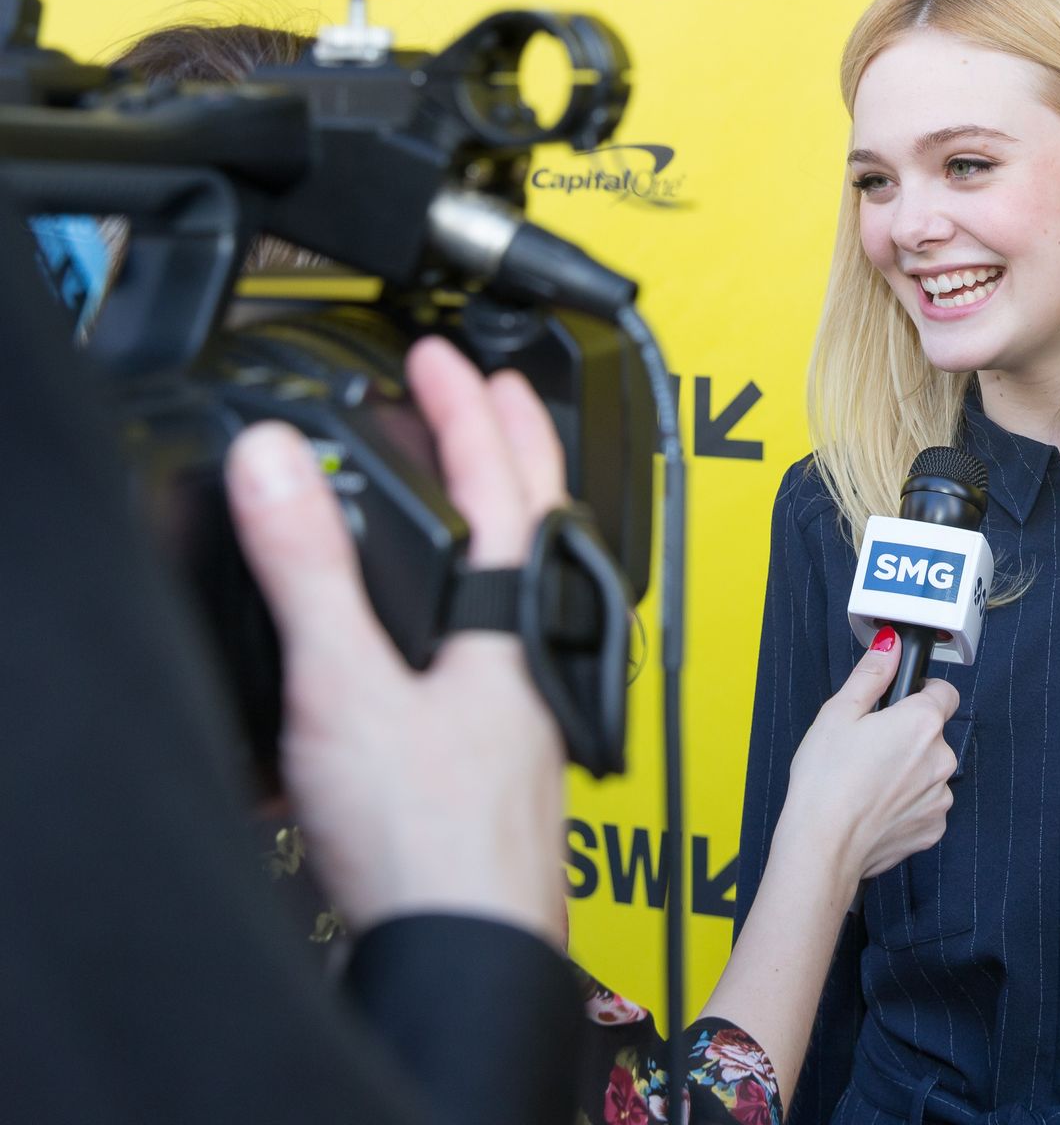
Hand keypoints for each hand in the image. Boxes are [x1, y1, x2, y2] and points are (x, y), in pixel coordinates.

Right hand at [224, 337, 570, 942]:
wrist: (469, 953)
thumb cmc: (435, 841)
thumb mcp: (350, 690)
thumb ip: (311, 573)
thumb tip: (273, 463)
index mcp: (511, 622)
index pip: (499, 484)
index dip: (466, 409)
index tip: (441, 353)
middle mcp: (535, 656)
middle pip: (538, 523)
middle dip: (516, 445)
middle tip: (498, 389)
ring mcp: (530, 705)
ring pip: (529, 583)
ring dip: (503, 517)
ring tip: (480, 484)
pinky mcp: (505, 753)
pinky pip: (504, 643)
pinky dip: (480, 600)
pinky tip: (449, 627)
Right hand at [778, 631, 959, 887]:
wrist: (822, 846)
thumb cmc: (825, 780)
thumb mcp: (838, 712)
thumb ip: (872, 674)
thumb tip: (890, 645)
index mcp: (921, 723)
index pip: (944, 692)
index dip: (921, 693)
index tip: (899, 704)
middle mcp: (941, 759)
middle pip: (934, 735)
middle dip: (908, 737)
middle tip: (869, 748)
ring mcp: (939, 797)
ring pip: (930, 772)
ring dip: (909, 772)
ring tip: (868, 782)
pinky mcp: (933, 829)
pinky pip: (926, 806)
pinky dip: (907, 805)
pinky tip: (876, 808)